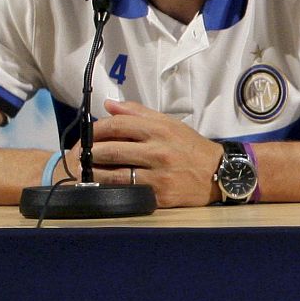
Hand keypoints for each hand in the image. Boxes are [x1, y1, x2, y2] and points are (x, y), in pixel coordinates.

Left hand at [89, 99, 222, 206]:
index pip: (117, 125)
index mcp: (159, 130)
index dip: (95, 130)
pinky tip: (103, 186)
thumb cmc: (191, 147)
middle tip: (79, 156)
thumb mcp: (169, 124)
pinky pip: (128, 191)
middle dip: (90, 153)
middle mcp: (158, 151)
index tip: (87, 136)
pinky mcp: (161, 195)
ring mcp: (159, 175)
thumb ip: (138, 113)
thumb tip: (108, 105)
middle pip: (112, 150)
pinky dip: (112, 189)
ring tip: (85, 171)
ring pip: (115, 174)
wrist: (220, 173)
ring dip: (95, 173)